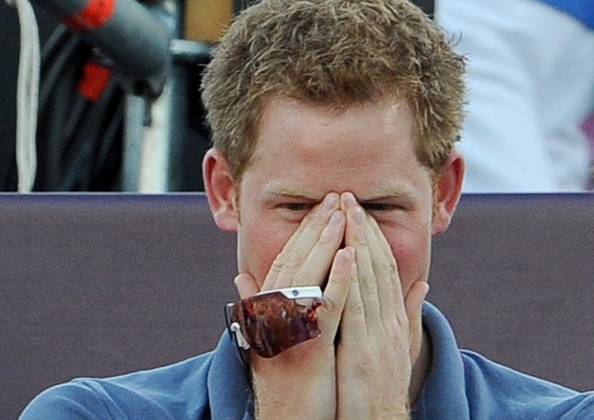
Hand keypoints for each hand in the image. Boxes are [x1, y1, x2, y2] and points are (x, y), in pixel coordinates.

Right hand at [234, 192, 351, 419]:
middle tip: (336, 197)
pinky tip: (352, 256)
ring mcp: (290, 330)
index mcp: (266, 308)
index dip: (304, 231)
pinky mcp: (310, 348)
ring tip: (344, 213)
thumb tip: (241, 277)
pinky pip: (326, 307)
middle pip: (296, 260)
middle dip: (318, 226)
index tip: (323, 207)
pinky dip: (339, 279)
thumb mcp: (262, 336)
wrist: (286, 419)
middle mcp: (273, 314)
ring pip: (309, 276)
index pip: (286, 260)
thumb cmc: (279, 380)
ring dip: (327, 242)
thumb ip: (255, 303)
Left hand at [335, 193, 427, 419]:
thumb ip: (408, 315)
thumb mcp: (399, 349)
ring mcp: (377, 337)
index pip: (385, 271)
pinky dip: (352, 280)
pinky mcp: (363, 354)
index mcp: (393, 322)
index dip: (373, 239)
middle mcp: (389, 324)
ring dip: (357, 243)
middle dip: (363, 231)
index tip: (360, 212)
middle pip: (377, 268)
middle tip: (349, 198)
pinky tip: (346, 255)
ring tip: (346, 212)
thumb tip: (423, 285)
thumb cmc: (383, 391)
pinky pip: (355, 310)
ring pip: (368, 280)